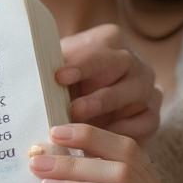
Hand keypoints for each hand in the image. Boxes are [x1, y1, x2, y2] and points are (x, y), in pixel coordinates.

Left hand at [57, 24, 161, 141]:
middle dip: (97, 92)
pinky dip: (125, 131)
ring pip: (138, 95)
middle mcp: (134, 61)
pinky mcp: (152, 115)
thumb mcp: (54, 73)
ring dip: (109, 112)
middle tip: (73, 110)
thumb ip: (48, 72)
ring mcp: (147, 88)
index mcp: (109, 40)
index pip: (97, 50)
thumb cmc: (62, 84)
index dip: (79, 65)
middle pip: (124, 68)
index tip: (59, 77)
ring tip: (82, 127)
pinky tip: (102, 141)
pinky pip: (147, 122)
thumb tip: (30, 77)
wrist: (81, 108)